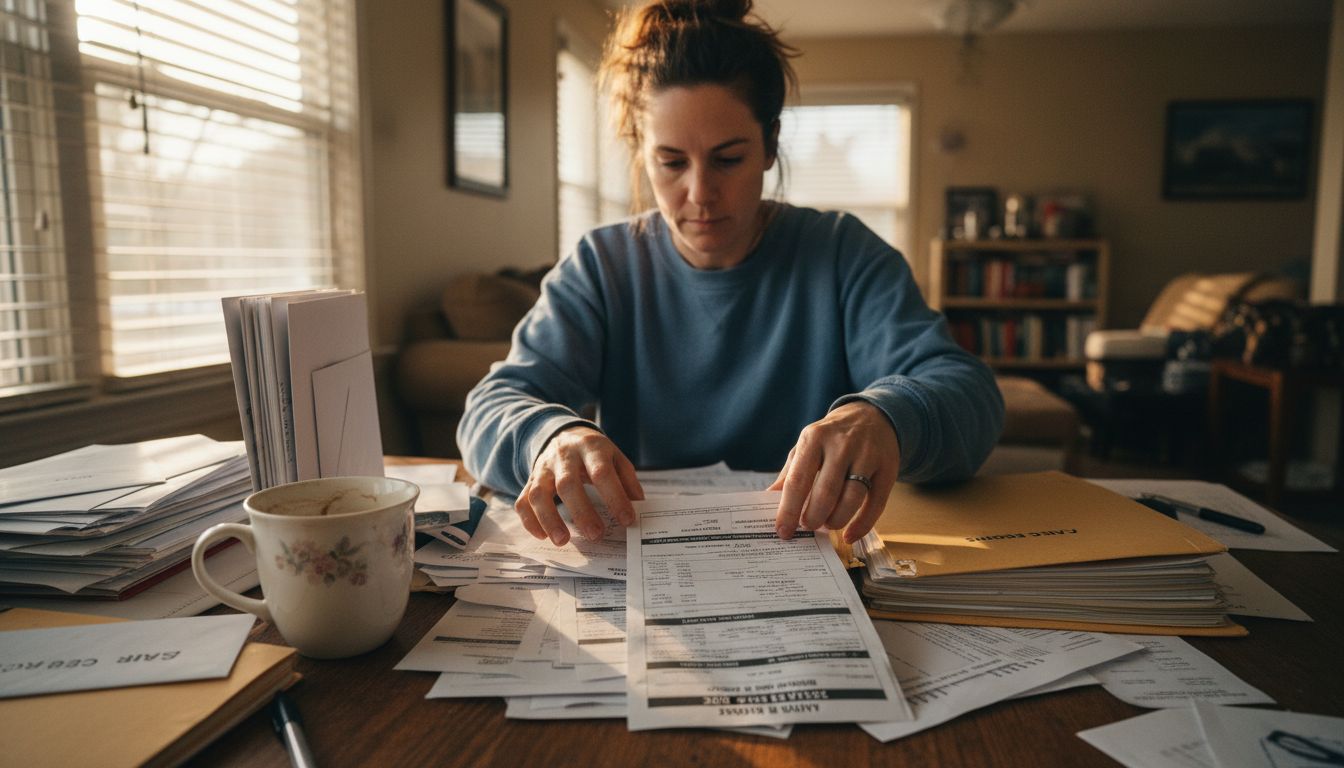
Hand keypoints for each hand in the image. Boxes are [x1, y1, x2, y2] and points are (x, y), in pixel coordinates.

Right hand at [516, 426, 642, 545]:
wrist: (564, 434)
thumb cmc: (594, 453)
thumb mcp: (616, 457)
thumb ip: (627, 480)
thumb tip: (638, 506)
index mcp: (591, 448)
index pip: (602, 473)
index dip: (614, 497)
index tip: (627, 520)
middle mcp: (563, 456)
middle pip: (567, 484)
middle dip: (581, 512)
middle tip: (596, 535)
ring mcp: (543, 468)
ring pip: (539, 494)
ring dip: (549, 519)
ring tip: (563, 541)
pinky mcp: (530, 480)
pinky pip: (523, 500)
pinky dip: (530, 520)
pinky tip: (542, 536)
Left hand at [770, 401, 899, 543]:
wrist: (872, 416)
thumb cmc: (831, 438)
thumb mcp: (807, 446)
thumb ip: (789, 473)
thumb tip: (768, 501)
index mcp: (814, 438)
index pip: (798, 480)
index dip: (789, 509)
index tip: (783, 531)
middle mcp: (842, 445)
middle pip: (826, 492)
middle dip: (814, 517)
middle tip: (807, 526)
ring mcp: (867, 456)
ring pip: (852, 499)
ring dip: (836, 520)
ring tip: (826, 525)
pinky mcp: (888, 469)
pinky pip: (876, 504)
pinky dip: (862, 526)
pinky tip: (849, 536)